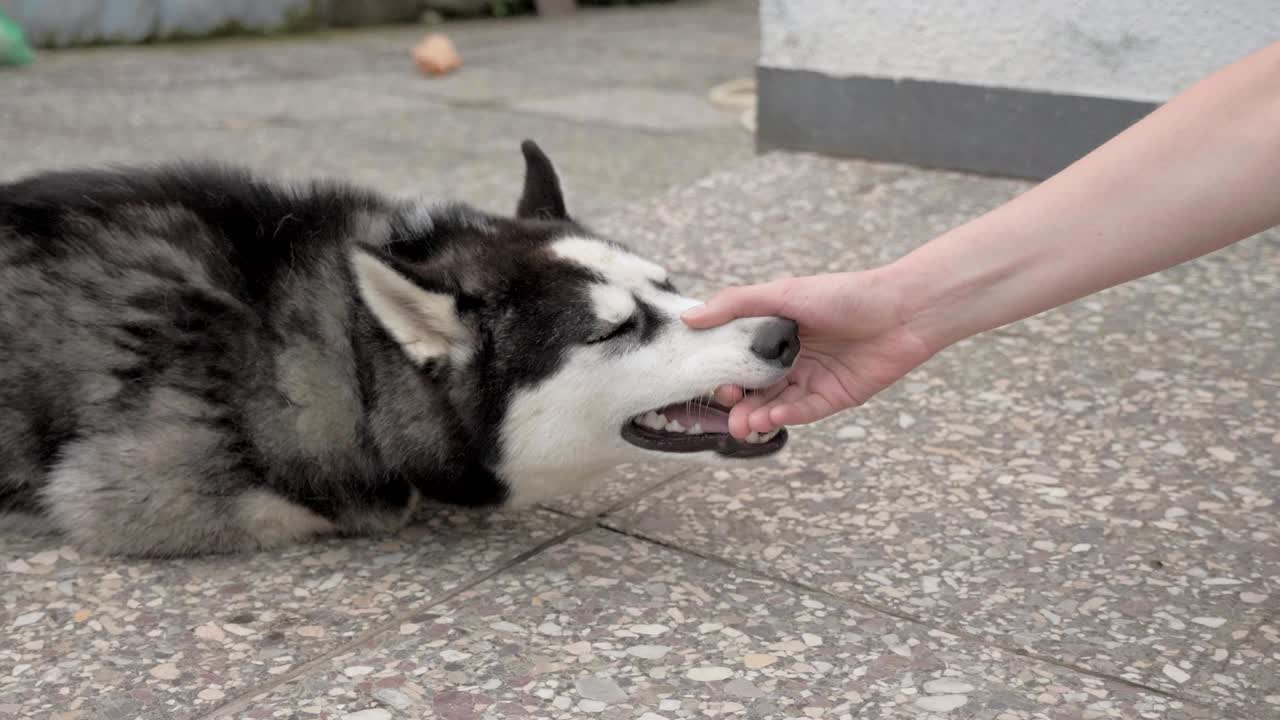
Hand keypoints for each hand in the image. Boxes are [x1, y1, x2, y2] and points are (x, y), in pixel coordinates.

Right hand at [682, 270, 935, 438]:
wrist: (903, 310)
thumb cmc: (844, 294)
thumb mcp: (783, 294)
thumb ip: (735, 305)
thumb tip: (689, 318)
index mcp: (776, 331)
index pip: (740, 358)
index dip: (725, 372)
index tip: (713, 382)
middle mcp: (793, 357)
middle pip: (756, 387)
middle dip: (740, 404)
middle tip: (729, 413)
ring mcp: (814, 378)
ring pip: (776, 403)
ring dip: (759, 415)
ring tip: (744, 425)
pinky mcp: (835, 397)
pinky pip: (805, 410)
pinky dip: (787, 416)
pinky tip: (772, 418)